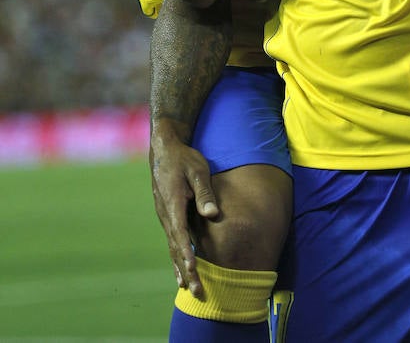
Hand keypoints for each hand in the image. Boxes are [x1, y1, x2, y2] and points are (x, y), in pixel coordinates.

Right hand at [150, 133, 218, 297]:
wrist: (164, 151)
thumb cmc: (184, 159)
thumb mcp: (198, 170)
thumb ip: (205, 192)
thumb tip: (212, 214)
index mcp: (173, 204)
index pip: (180, 234)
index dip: (187, 254)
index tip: (193, 271)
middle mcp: (165, 214)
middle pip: (175, 247)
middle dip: (186, 270)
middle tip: (196, 291)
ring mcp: (165, 216)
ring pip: (172, 247)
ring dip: (180, 268)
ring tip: (188, 289)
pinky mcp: (168, 216)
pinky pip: (172, 240)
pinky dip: (176, 257)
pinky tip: (181, 271)